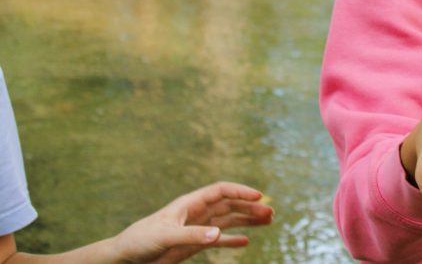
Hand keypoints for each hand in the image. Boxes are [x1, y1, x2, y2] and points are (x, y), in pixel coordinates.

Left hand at [110, 182, 273, 263]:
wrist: (123, 258)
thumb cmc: (139, 241)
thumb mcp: (165, 237)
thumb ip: (192, 235)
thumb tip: (218, 234)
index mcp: (190, 204)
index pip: (221, 191)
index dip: (240, 192)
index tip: (259, 196)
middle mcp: (196, 214)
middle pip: (229, 206)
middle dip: (250, 207)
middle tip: (271, 213)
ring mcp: (195, 229)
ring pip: (227, 221)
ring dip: (246, 221)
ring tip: (267, 222)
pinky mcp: (192, 245)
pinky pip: (218, 239)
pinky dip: (232, 240)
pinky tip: (245, 241)